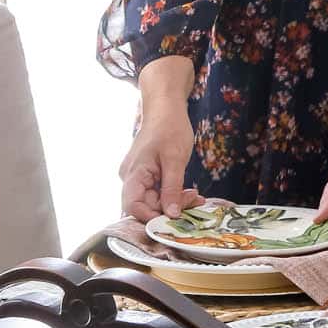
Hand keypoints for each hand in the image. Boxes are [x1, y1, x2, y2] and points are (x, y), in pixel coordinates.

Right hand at [120, 97, 201, 222]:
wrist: (166, 107)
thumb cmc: (169, 127)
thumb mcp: (175, 159)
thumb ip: (172, 189)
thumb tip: (172, 215)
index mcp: (133, 174)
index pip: (133, 207)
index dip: (151, 217)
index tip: (174, 220)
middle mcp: (132, 178)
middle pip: (146, 206)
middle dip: (170, 209)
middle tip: (194, 202)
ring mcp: (139, 177)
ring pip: (154, 201)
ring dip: (175, 202)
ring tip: (196, 197)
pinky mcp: (148, 175)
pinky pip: (158, 192)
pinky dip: (173, 194)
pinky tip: (190, 193)